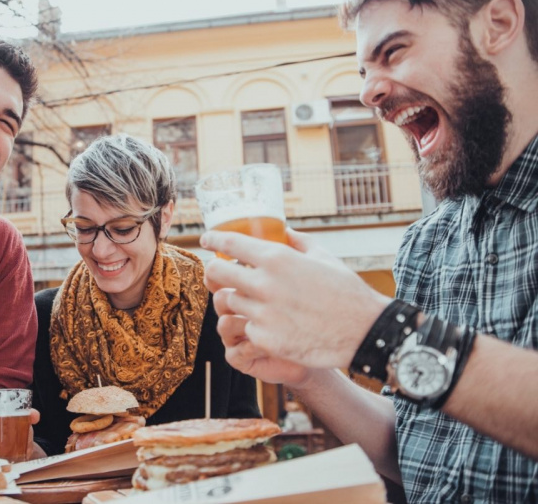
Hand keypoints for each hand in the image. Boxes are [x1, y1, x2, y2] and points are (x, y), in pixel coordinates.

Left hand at [202, 228, 389, 368]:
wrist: (364, 332)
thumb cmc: (345, 291)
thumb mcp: (323, 256)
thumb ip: (297, 241)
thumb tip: (282, 230)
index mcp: (277, 257)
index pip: (230, 243)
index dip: (212, 239)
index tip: (205, 240)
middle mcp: (264, 283)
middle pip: (216, 274)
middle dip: (213, 273)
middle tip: (216, 275)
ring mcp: (262, 313)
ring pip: (227, 303)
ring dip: (233, 301)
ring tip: (244, 301)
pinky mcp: (265, 339)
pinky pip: (245, 328)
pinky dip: (252, 325)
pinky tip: (265, 324)